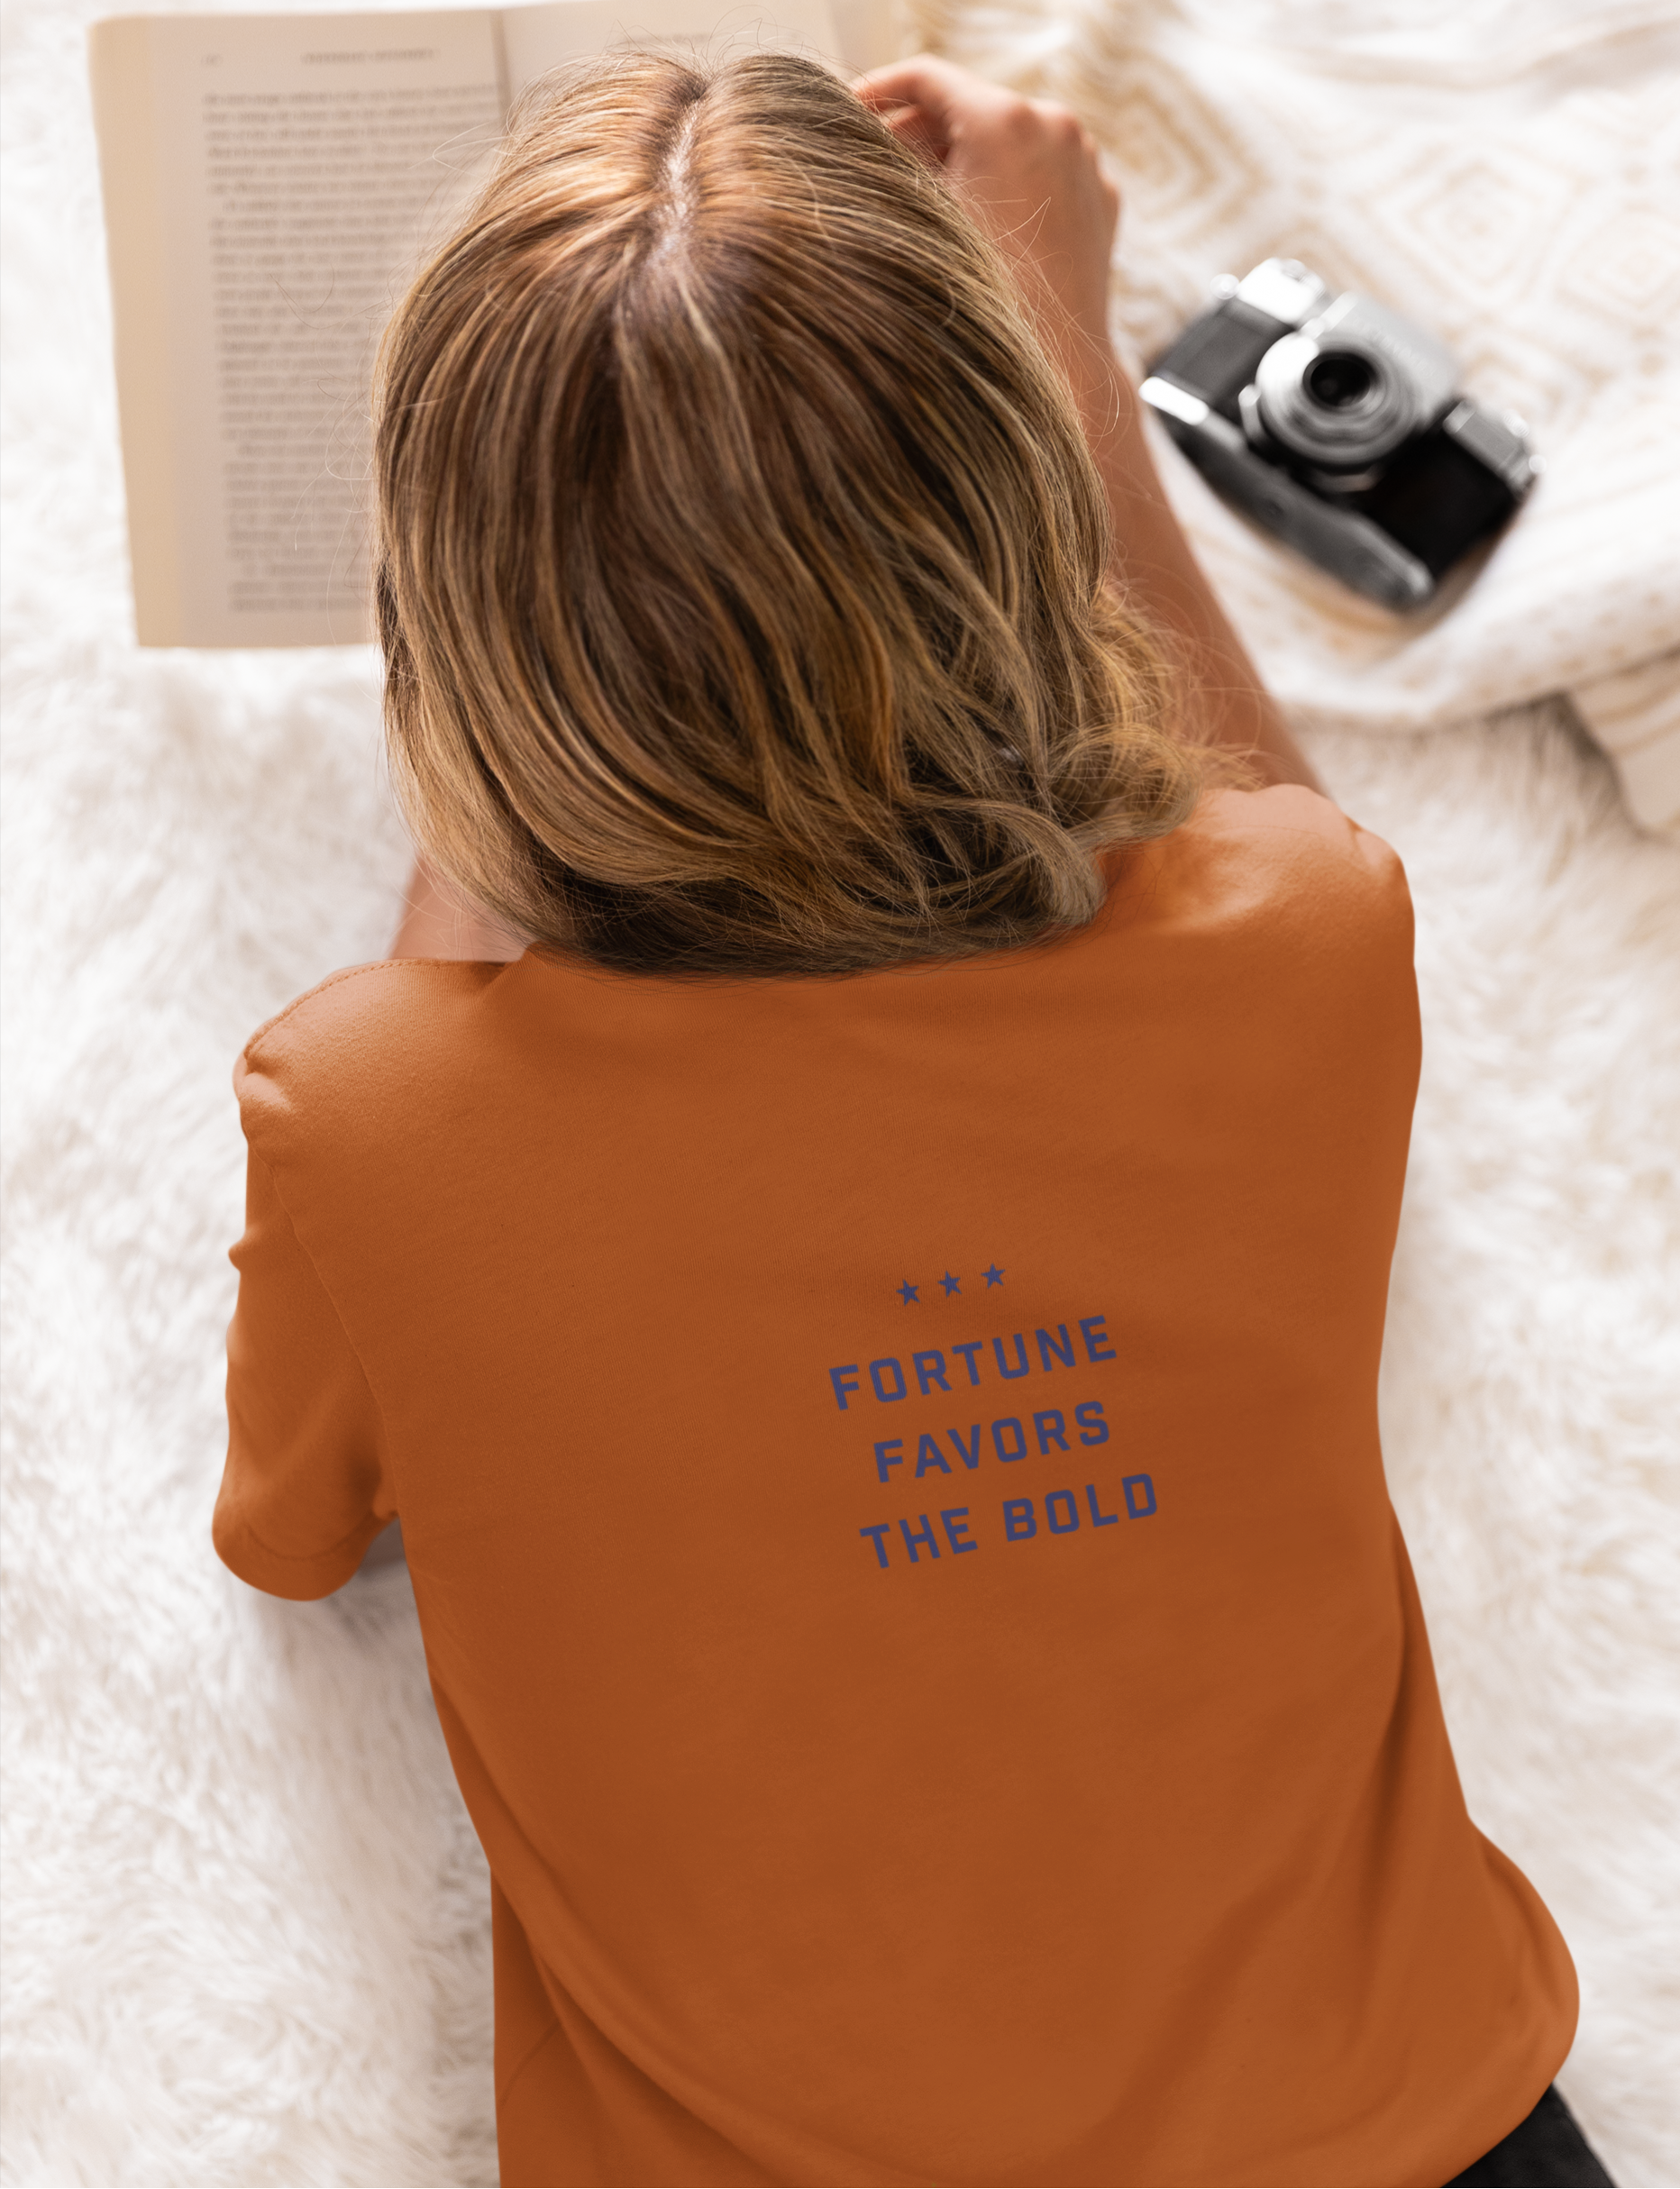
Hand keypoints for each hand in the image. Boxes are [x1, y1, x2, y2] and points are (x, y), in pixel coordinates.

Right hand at [856, 56, 1119, 356]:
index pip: (926, 78)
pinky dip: (1006, 182)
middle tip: (876, 160)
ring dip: (962, 158)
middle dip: (919, 132)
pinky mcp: (1099, 196)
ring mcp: (1084, 161)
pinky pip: (1042, 171)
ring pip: (1007, 138)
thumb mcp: (919, 226)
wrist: (1058, 370)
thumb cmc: (982, 307)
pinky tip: (976, 220)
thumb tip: (868, 149)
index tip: (850, 112)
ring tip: (923, 196)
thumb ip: (891, 173)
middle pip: (968, 106)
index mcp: (1005, 121)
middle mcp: (1054, 126)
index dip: (878, 92)